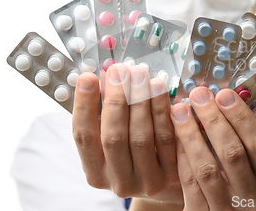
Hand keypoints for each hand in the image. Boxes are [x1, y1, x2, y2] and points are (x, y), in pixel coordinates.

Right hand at [72, 64, 183, 209]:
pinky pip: (167, 139)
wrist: (166, 185)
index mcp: (95, 172)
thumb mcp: (112, 139)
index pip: (84, 137)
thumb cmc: (133, 153)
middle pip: (113, 137)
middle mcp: (118, 181)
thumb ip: (105, 112)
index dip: (84, 105)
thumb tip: (104, 75)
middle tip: (120, 71)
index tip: (87, 77)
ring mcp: (146, 181)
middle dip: (116, 99)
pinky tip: (160, 89)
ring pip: (141, 137)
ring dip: (141, 101)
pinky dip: (163, 111)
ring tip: (141, 75)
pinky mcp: (172, 176)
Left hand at [171, 87, 255, 209]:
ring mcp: (227, 209)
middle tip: (200, 96)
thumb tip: (225, 101)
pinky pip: (190, 182)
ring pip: (207, 167)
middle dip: (214, 119)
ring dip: (191, 133)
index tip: (225, 95)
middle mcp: (253, 199)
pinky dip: (182, 155)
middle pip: (233, 153)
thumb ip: (247, 144)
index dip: (242, 117)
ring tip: (181, 110)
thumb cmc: (244, 190)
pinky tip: (176, 135)